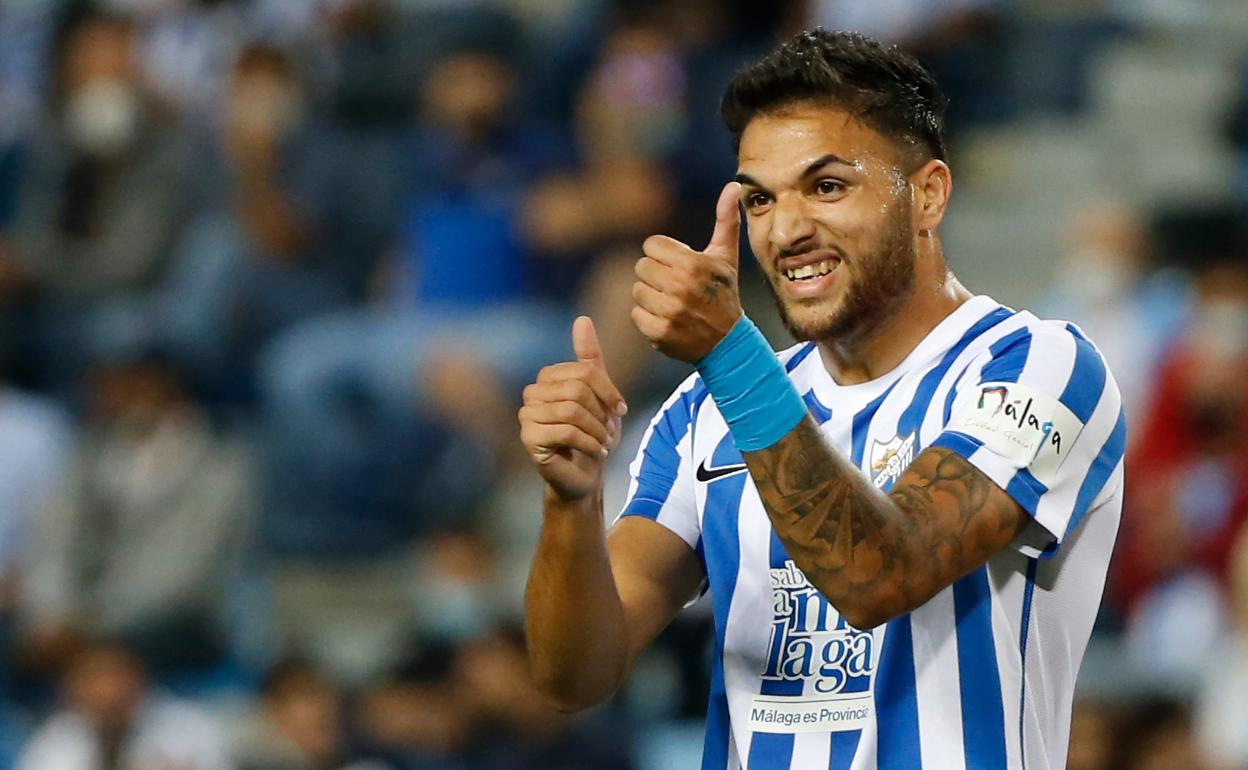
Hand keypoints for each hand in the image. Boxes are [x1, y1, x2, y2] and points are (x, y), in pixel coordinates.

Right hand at [519, 317, 627, 501]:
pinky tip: (596, 452)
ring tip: (604, 443)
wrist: (585, 474)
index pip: (583, 371)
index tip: (621, 409)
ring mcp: (526, 416)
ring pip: (572, 411)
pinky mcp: (528, 439)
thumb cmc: (592, 432)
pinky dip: (588, 443)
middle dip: (601, 413)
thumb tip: (582, 319)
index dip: (608, 390)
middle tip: (609, 431)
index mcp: (547, 377)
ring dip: (596, 430)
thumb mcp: (600, 394)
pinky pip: (565, 432)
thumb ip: (590, 359)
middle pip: (577, 389)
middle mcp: (531, 393)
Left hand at [632, 181, 743, 362]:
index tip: (678, 266)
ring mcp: (669, 311)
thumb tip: (733, 185)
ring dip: (651, 296)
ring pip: (637, 290)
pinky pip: (636, 314)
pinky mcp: (659, 332)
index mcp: (693, 264)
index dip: (663, 254)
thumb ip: (725, 220)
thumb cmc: (723, 292)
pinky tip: (667, 319)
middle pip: (641, 266)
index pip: (651, 245)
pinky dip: (648, 317)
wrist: (728, 341)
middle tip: (674, 285)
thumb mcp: (725, 256)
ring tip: (672, 302)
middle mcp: (680, 287)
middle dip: (655, 275)